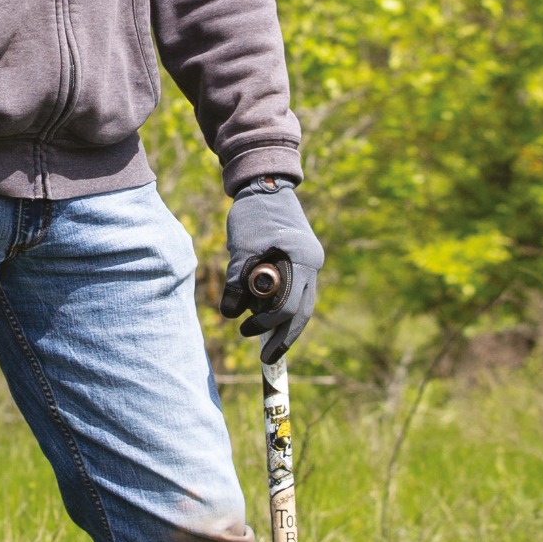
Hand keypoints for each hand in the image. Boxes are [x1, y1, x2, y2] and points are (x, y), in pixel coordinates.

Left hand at [219, 179, 322, 364]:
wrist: (265, 183)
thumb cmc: (252, 214)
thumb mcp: (240, 249)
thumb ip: (235, 281)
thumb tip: (229, 314)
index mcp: (302, 260)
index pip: (290, 305)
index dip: (268, 325)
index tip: (246, 332)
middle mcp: (312, 263)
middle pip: (303, 311)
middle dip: (285, 336)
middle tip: (267, 358)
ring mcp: (310, 261)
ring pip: (302, 302)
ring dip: (283, 321)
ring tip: (261, 334)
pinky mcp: (301, 259)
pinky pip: (296, 289)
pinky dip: (282, 304)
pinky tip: (265, 313)